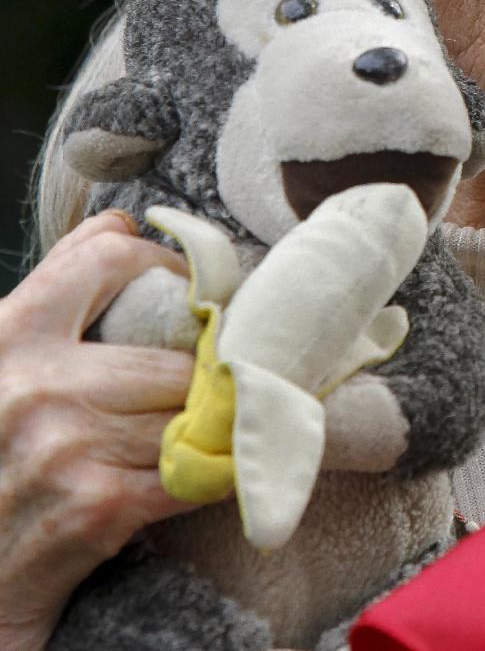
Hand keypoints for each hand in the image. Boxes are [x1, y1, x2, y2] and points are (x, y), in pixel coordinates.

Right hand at [0, 211, 195, 650]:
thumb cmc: (1, 447)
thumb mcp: (8, 357)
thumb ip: (59, 286)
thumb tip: (126, 224)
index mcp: (11, 334)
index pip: (107, 258)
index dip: (166, 265)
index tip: (193, 287)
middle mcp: (35, 385)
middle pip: (170, 356)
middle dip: (200, 376)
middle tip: (218, 381)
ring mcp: (67, 446)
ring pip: (187, 413)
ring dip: (207, 427)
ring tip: (208, 429)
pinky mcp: (98, 506)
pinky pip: (192, 471)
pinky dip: (210, 472)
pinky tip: (204, 471)